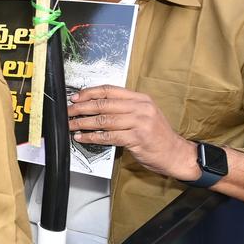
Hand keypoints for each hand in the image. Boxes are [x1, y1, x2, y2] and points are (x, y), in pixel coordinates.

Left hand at [67, 85, 197, 179]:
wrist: (176, 153)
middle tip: (68, 112)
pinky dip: (92, 137)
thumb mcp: (144, 114)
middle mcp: (140, 108)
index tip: (75, 97)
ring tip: (70, 125)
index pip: (110, 90)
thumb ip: (124, 108)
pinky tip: (82, 137)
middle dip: (81, 108)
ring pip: (103, 120)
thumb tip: (96, 105)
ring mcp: (139, 123)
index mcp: (140, 99)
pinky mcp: (136, 138)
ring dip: (83, 123)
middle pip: (103, 104)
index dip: (89, 93)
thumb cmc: (157, 135)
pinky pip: (108, 136)